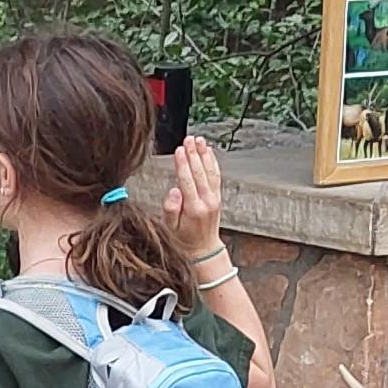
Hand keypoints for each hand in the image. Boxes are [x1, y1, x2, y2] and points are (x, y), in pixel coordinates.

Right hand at [164, 135, 224, 257]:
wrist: (203, 248)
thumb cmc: (183, 238)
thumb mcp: (170, 227)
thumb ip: (170, 209)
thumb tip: (174, 190)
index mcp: (193, 208)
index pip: (187, 181)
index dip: (183, 164)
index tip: (179, 150)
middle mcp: (206, 201)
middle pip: (199, 172)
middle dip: (194, 154)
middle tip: (189, 139)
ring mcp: (214, 198)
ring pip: (209, 172)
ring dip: (204, 154)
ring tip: (199, 140)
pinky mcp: (217, 196)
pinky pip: (216, 176)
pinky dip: (213, 163)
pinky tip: (209, 152)